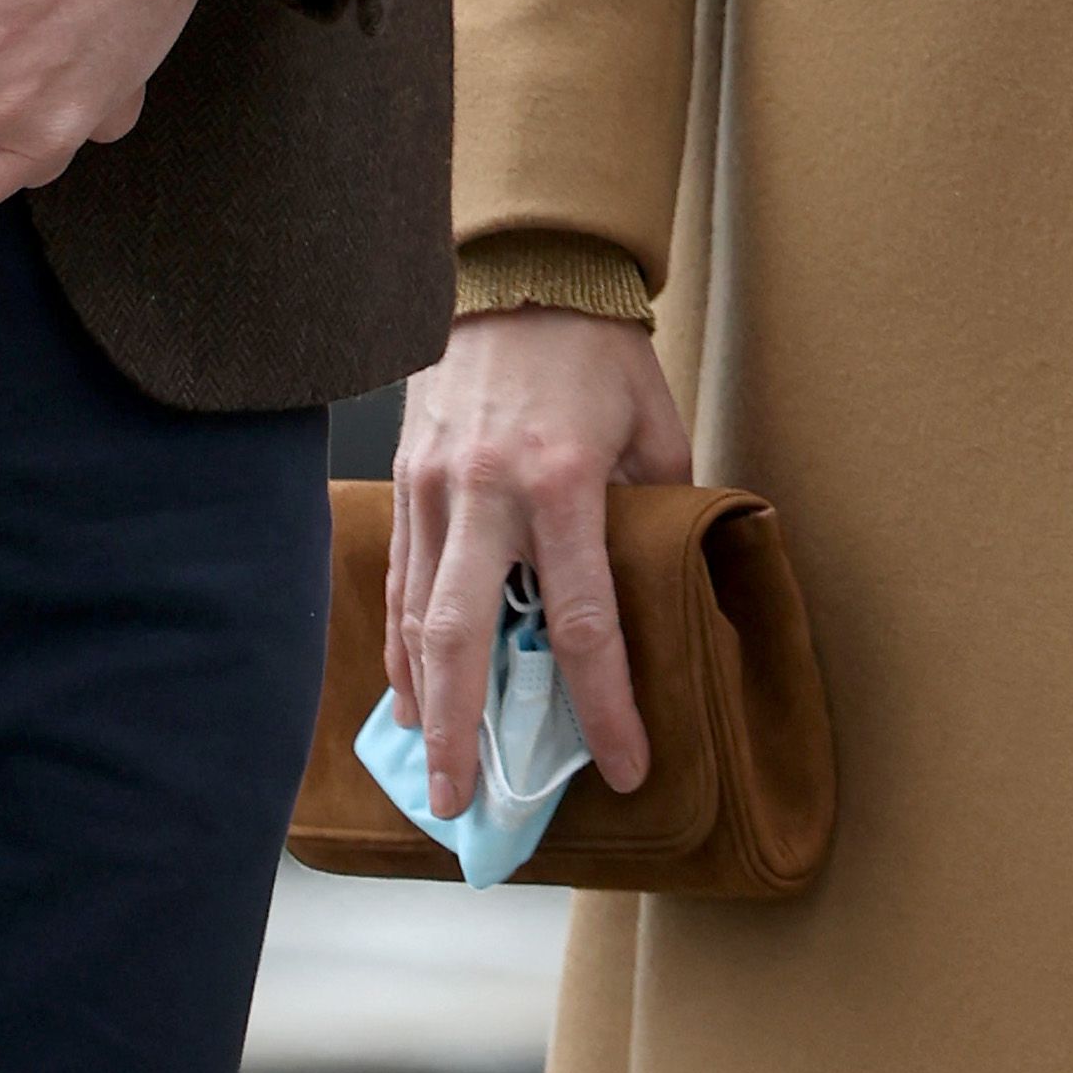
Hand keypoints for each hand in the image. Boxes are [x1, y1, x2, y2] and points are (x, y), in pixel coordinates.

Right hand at [388, 309, 691, 818]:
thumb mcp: (654, 425)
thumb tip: (671, 581)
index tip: (622, 767)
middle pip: (467, 637)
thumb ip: (659, 509)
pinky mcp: (406, 474)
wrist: (522, 270)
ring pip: (420, 613)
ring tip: (432, 767)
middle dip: (465, 730)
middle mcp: (489, 492)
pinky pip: (401, 576)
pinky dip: (402, 641)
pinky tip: (408, 690)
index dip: (606, 706)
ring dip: (423, 700)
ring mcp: (436, 485)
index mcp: (562, 483)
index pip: (582, 623)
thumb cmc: (596, 350)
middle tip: (465, 802)